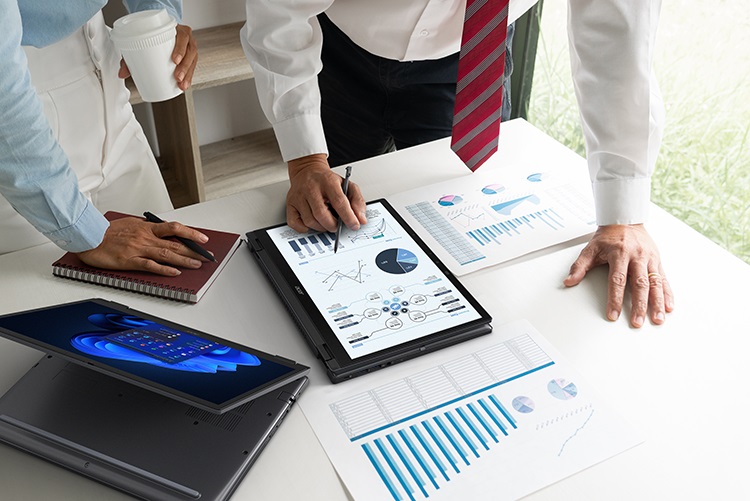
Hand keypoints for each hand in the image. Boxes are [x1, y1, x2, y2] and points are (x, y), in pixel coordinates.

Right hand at [76, 217, 210, 275]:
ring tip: (197, 264)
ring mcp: (138, 249)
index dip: (191, 233)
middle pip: (175, 243)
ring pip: (167, 254)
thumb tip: (163, 230)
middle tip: (207, 256)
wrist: (88, 235)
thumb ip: (147, 228)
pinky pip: (150, 265)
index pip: (175, 228)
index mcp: (146, 227)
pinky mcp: (130, 260)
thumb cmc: (107, 231)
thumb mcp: (131, 223)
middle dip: (194, 250)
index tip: (203, 238)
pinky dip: (164, 269)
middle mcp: (145, 237)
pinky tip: (175, 272)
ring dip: (184, 260)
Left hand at [118, 24, 197, 90]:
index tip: (175, 60)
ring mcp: (189, 48)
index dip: (181, 48)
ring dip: (188, 73)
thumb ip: (132, 55)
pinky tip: (185, 85)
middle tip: (177, 76)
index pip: (183, 36)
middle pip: (190, 51)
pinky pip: (193, 67)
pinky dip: (189, 77)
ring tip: (181, 83)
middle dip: (185, 66)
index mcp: (177, 30)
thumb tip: (122, 73)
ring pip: (192, 60)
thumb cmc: (155, 35)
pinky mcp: (189, 57)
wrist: (162, 30)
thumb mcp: (145, 40)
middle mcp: (186, 38)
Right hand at [286, 154, 366, 232]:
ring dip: (321, 227)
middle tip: (337, 226)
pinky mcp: (290, 203)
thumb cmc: (327, 180)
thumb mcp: (347, 185)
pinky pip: (294, 223)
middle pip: (321, 214)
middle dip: (332, 225)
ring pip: (309, 221)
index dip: (348, 216)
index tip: (354, 225)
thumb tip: (361, 219)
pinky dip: (304, 228)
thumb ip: (357, 201)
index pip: (339, 201)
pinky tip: (313, 223)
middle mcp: (311, 188)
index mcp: (328, 181)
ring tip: (326, 222)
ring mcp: (299, 196)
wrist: (307, 170)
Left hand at [564, 224, 674, 327]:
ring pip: (655, 283)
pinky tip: (668, 306)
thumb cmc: (608, 236)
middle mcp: (637, 256)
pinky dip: (667, 293)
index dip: (614, 299)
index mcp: (619, 253)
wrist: (625, 219)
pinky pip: (663, 279)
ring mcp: (649, 259)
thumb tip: (569, 281)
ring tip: (658, 319)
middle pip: (639, 284)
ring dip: (657, 302)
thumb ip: (580, 266)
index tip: (613, 315)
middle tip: (637, 322)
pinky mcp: (657, 261)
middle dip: (639, 305)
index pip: (617, 280)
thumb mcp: (591, 248)